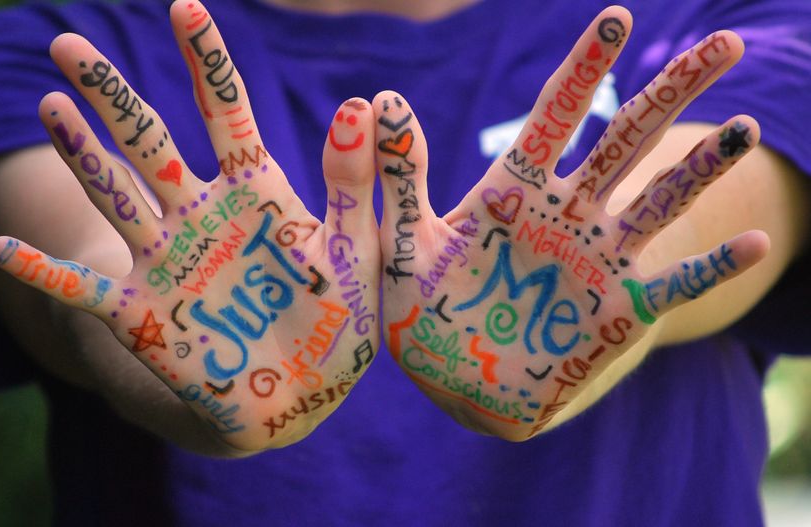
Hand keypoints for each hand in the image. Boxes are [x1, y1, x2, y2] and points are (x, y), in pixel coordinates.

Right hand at [0, 0, 378, 451]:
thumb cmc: (335, 323)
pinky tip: (3, 250)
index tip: (185, 6)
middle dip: (110, 94)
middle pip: (147, 141)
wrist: (299, 396)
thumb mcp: (354, 251)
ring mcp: (164, 260)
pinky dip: (45, 273)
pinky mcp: (140, 313)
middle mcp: (199, 215)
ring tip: (50, 104)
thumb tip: (361, 103)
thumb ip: (353, 184)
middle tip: (69, 44)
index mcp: (254, 194)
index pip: (225, 113)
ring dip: (80, 154)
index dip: (205, 61)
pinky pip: (82, 289)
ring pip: (113, 194)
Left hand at [375, 7, 768, 440]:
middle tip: (722, 42)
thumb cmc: (427, 311)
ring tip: (747, 127)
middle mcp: (566, 214)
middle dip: (671, 92)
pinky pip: (674, 286)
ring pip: (659, 200)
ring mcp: (598, 258)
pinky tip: (756, 244)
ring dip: (702, 167)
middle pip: (626, 141)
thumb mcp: (405, 242)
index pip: (555, 117)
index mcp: (515, 192)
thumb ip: (400, 176)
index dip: (584, 69)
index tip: (615, 18)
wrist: (457, 382)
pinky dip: (712, 269)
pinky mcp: (618, 310)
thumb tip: (380, 97)